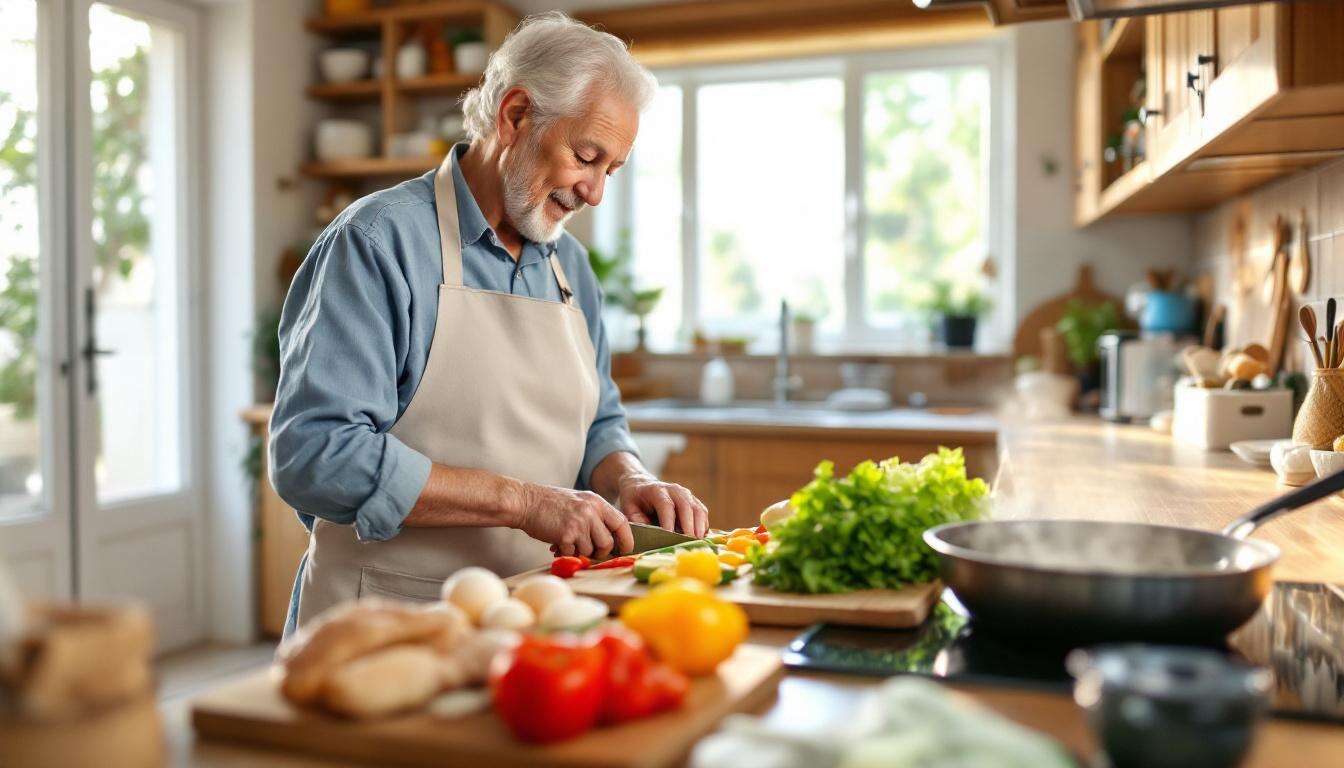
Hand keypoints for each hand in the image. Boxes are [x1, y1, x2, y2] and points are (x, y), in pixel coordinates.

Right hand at [515, 484, 633, 558]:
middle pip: (608, 542)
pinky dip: (565, 552)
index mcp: (596, 502)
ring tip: (569, 543)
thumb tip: (610, 540)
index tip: (624, 549)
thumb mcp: (578, 502)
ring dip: (580, 552)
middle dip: (600, 552)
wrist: (525, 501)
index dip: (625, 539)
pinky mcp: (566, 534)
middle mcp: (591, 511)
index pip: (621, 522)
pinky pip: (573, 553)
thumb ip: (594, 516)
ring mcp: (579, 522)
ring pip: (590, 551)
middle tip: (590, 551)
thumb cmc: (549, 504)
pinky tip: (557, 543)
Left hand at [616, 474, 708, 537]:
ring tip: (698, 541)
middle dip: (689, 525)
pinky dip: (703, 525)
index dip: (669, 521)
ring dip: (700, 525)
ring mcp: (686, 494)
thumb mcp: (628, 508)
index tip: (670, 537)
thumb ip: (636, 520)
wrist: (641, 484)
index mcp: (656, 490)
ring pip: (698, 508)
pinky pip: (702, 513)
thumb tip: (648, 534)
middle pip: (686, 506)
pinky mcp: (693, 501)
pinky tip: (700, 538)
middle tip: (689, 542)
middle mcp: (674, 489)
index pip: (666, 505)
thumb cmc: (634, 500)